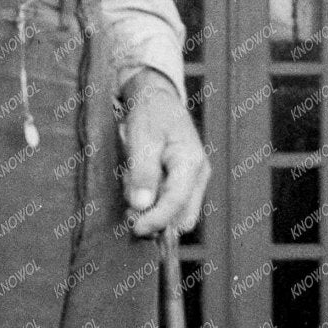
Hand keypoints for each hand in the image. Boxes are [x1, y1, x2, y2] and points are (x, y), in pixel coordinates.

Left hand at [119, 70, 209, 236]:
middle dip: (156, 219)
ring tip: (134, 186)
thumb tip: (141, 206)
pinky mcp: (186, 182)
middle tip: (129, 207)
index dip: (156, 220)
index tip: (135, 228)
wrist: (158, 99)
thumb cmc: (150, 114)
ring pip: (177, 213)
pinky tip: (141, 185)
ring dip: (153, 210)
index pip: (177, 204)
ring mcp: (195, 179)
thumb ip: (142, 173)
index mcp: (191, 163)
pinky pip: (172, 203)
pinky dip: (155, 203)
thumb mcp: (141, 139)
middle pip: (182, 217)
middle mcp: (199, 175)